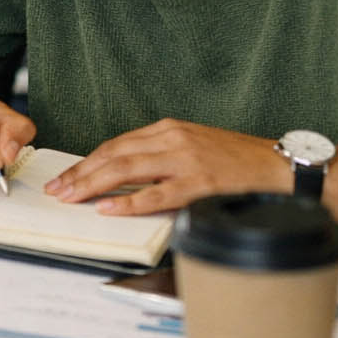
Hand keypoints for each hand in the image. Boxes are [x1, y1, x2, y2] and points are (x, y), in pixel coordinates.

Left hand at [45, 118, 286, 214]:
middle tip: (58, 190)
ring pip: (128, 170)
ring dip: (94, 185)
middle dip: (81, 173)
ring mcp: (186, 160)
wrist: (280, 166)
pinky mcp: (201, 182)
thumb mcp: (192, 147)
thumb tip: (124, 175)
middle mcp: (172, 139)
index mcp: (167, 129)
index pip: (115, 145)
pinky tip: (110, 208)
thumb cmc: (237, 161)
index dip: (87, 162)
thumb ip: (160, 156)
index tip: (66, 176)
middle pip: (114, 155)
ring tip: (72, 198)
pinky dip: (130, 201)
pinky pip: (158, 194)